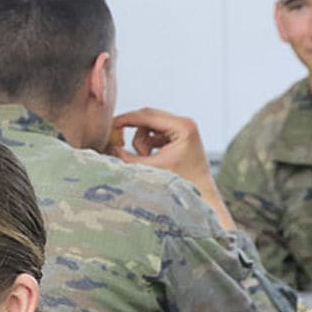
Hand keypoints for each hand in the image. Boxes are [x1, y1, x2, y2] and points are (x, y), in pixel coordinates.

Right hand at [109, 107, 235, 229]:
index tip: (110, 126)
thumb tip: (109, 147)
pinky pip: (154, 134)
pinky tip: (151, 158)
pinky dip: (148, 145)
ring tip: (145, 159)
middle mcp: (184, 123)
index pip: (148, 115)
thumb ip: (128, 158)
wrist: (201, 196)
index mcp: (183, 127)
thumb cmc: (180, 185)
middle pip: (148, 117)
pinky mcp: (178, 137)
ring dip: (141, 142)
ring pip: (149, 126)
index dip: (126, 119)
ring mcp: (182, 129)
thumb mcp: (150, 169)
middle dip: (132, 131)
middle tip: (116, 141)